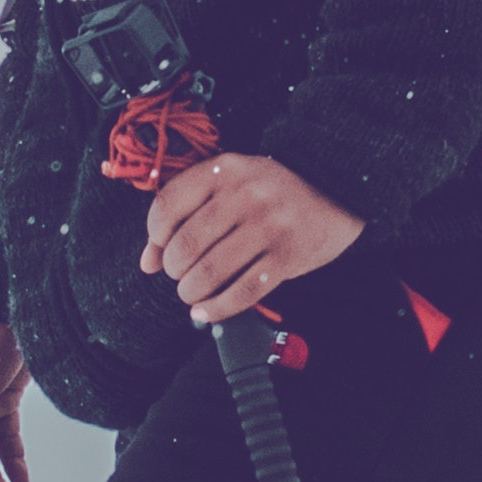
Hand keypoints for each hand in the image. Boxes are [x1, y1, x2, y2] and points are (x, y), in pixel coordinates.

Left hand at [143, 153, 363, 324]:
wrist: (334, 190)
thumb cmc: (269, 192)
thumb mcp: (227, 186)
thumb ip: (184, 214)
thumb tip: (147, 262)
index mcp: (224, 170)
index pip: (168, 205)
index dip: (154, 236)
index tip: (160, 248)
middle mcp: (246, 195)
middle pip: (186, 245)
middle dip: (174, 269)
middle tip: (180, 274)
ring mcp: (269, 225)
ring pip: (211, 272)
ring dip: (191, 292)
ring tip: (191, 293)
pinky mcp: (288, 256)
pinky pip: (243, 291)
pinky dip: (217, 308)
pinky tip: (206, 311)